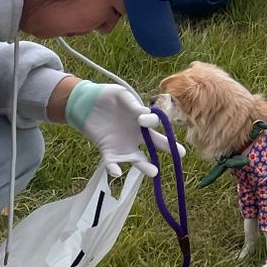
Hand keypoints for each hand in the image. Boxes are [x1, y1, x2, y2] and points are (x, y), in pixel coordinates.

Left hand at [64, 81, 182, 178]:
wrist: (86, 104)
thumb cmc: (107, 97)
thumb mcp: (121, 95)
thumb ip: (132, 103)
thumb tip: (143, 113)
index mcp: (141, 119)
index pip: (154, 123)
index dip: (151, 122)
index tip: (142, 120)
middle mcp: (136, 135)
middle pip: (155, 144)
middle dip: (169, 148)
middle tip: (180, 153)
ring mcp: (124, 145)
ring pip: (138, 159)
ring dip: (146, 166)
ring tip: (154, 172)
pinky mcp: (108, 152)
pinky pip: (113, 163)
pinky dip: (114, 168)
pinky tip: (116, 172)